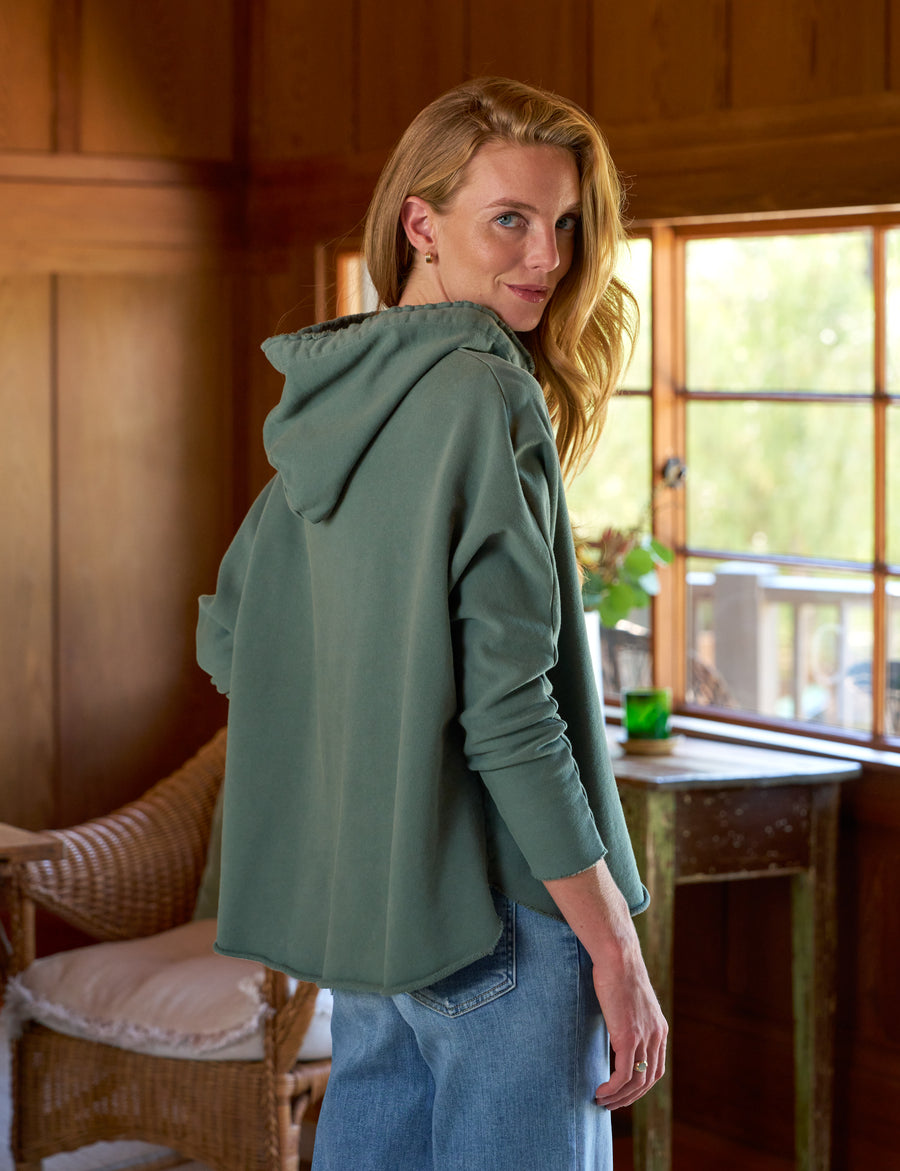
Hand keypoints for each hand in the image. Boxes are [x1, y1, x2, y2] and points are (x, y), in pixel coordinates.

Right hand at [542, 859, 667, 1109]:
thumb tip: (617, 1026)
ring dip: (619, 1097)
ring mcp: (644, 1036)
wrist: (618, 955)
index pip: (656, 1069)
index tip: (623, 1093)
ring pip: (636, 1081)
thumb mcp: (629, 999)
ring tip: (602, 1101)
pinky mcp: (628, 1036)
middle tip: (611, 1104)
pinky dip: (613, 1088)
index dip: (640, 1086)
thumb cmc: (617, 971)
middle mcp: (656, 1035)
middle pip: (648, 1079)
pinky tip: (600, 1091)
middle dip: (630, 1097)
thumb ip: (629, 1017)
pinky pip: (623, 1074)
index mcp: (659, 1028)